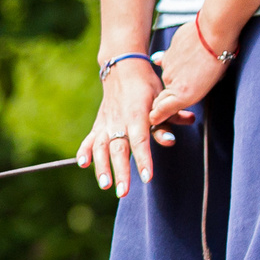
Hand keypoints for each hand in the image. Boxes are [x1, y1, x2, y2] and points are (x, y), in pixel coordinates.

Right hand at [78, 59, 179, 197]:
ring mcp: (106, 123)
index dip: (143, 159)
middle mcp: (118, 120)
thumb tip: (176, 135)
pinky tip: (82, 164)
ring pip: (101, 147)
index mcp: (136, 114)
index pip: (140, 140)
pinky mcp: (99, 125)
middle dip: (120, 171)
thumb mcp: (161, 97)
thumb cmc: (147, 86)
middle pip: (118, 149)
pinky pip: (89, 140)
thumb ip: (168, 118)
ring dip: (101, 167)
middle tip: (123, 191)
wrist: (123, 68)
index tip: (146, 177)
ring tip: (105, 185)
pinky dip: (84, 152)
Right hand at [148, 17, 235, 127]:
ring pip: (169, 73)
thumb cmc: (218, 60)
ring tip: (196, 63)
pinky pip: (170, 59)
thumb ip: (190, 93)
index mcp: (182, 95)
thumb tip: (182, 95)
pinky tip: (192, 52)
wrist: (213, 34)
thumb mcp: (208, 85)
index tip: (155, 116)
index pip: (160, 109)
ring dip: (179, 72)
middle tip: (193, 81)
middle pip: (167, 90)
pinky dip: (179, 58)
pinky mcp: (167, 52)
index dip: (158, 113)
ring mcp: (167, 66)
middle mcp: (171, 82)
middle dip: (176, 88)